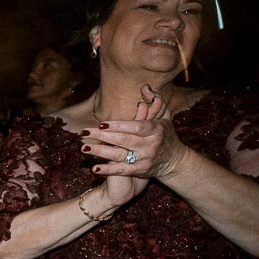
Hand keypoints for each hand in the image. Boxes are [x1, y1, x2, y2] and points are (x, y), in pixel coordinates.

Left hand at [80, 87, 176, 205]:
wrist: (175, 161)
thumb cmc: (165, 134)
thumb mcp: (164, 117)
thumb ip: (154, 101)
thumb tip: (144, 87)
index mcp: (156, 130)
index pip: (135, 127)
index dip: (118, 126)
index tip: (101, 124)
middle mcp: (150, 145)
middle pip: (123, 140)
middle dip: (102, 137)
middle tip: (84, 132)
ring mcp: (144, 159)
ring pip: (119, 155)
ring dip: (100, 152)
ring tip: (83, 148)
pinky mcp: (139, 171)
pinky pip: (121, 171)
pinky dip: (108, 170)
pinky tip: (94, 169)